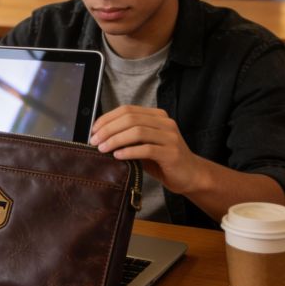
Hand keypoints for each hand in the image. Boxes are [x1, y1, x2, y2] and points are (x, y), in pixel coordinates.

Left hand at [89, 105, 203, 194]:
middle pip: (130, 119)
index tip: (94, 129)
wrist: (191, 175)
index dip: (107, 118)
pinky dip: (129, 152)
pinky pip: (147, 149)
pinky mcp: (172, 153)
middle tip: (94, 141)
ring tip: (102, 149)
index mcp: (157, 116)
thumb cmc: (163, 160)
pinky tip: (118, 156)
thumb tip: (100, 136)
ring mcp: (170, 137)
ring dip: (116, 140)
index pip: (127, 110)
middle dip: (108, 129)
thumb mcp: (144, 144)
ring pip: (137, 132)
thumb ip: (128, 137)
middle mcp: (165, 123)